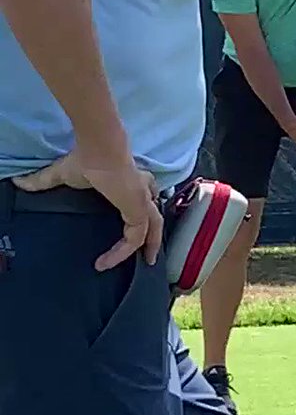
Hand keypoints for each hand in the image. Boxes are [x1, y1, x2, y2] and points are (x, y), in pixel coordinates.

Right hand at [13, 151, 162, 270]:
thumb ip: (44, 181)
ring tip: (147, 262)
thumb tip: (21, 183)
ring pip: (154, 228)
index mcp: (131, 181)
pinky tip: (106, 263)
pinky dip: (122, 253)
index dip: (140, 211)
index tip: (131, 225)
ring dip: (151, 245)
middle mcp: (142, 190)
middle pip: (154, 215)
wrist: (100, 151)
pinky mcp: (139, 212)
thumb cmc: (86, 160)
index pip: (143, 197)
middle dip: (155, 233)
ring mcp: (143, 202)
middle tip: (150, 252)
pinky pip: (135, 239)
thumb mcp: (62, 174)